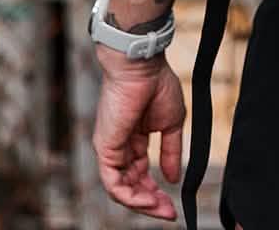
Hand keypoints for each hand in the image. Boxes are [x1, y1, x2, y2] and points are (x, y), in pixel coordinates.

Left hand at [93, 48, 185, 220]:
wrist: (142, 66)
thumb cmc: (157, 84)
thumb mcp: (172, 123)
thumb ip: (171, 152)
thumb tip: (174, 179)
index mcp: (135, 139)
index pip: (142, 174)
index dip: (157, 191)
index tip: (173, 204)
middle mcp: (120, 147)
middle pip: (132, 185)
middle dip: (150, 202)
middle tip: (169, 212)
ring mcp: (111, 149)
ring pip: (121, 189)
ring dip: (141, 203)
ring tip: (161, 209)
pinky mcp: (105, 149)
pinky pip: (113, 183)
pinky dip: (130, 196)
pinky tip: (148, 199)